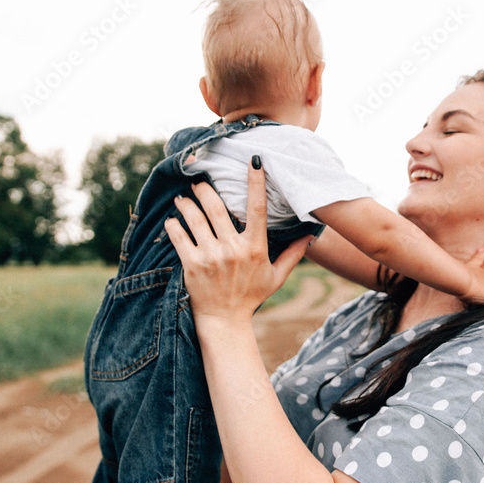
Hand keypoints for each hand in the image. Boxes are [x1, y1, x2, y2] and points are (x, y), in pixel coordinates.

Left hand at [164, 158, 312, 326]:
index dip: (256, 183)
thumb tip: (311, 235)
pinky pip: (179, 237)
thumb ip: (293, 254)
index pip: (257, 208)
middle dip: (206, 190)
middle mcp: (233, 250)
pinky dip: (174, 225)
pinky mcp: (191, 265)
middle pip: (217, 208)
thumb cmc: (251, 296)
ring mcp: (210, 257)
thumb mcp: (276, 277)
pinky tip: (172, 219)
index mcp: (255, 248)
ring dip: (187, 204)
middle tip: (199, 181)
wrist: (225, 321)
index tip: (253, 161)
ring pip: (196, 219)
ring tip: (182, 198)